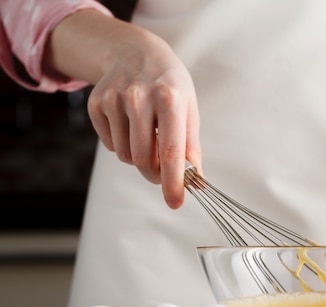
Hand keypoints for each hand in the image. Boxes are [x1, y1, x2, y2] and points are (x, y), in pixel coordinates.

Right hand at [44, 10, 201, 208]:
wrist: (135, 52)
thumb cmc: (170, 85)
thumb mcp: (189, 109)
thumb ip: (192, 147)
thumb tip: (197, 182)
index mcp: (170, 99)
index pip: (171, 152)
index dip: (173, 182)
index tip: (175, 202)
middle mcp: (139, 98)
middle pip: (144, 159)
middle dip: (155, 174)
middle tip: (163, 173)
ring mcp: (114, 100)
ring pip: (126, 156)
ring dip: (139, 158)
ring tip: (148, 137)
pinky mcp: (96, 104)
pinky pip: (110, 145)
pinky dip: (123, 144)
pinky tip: (130, 125)